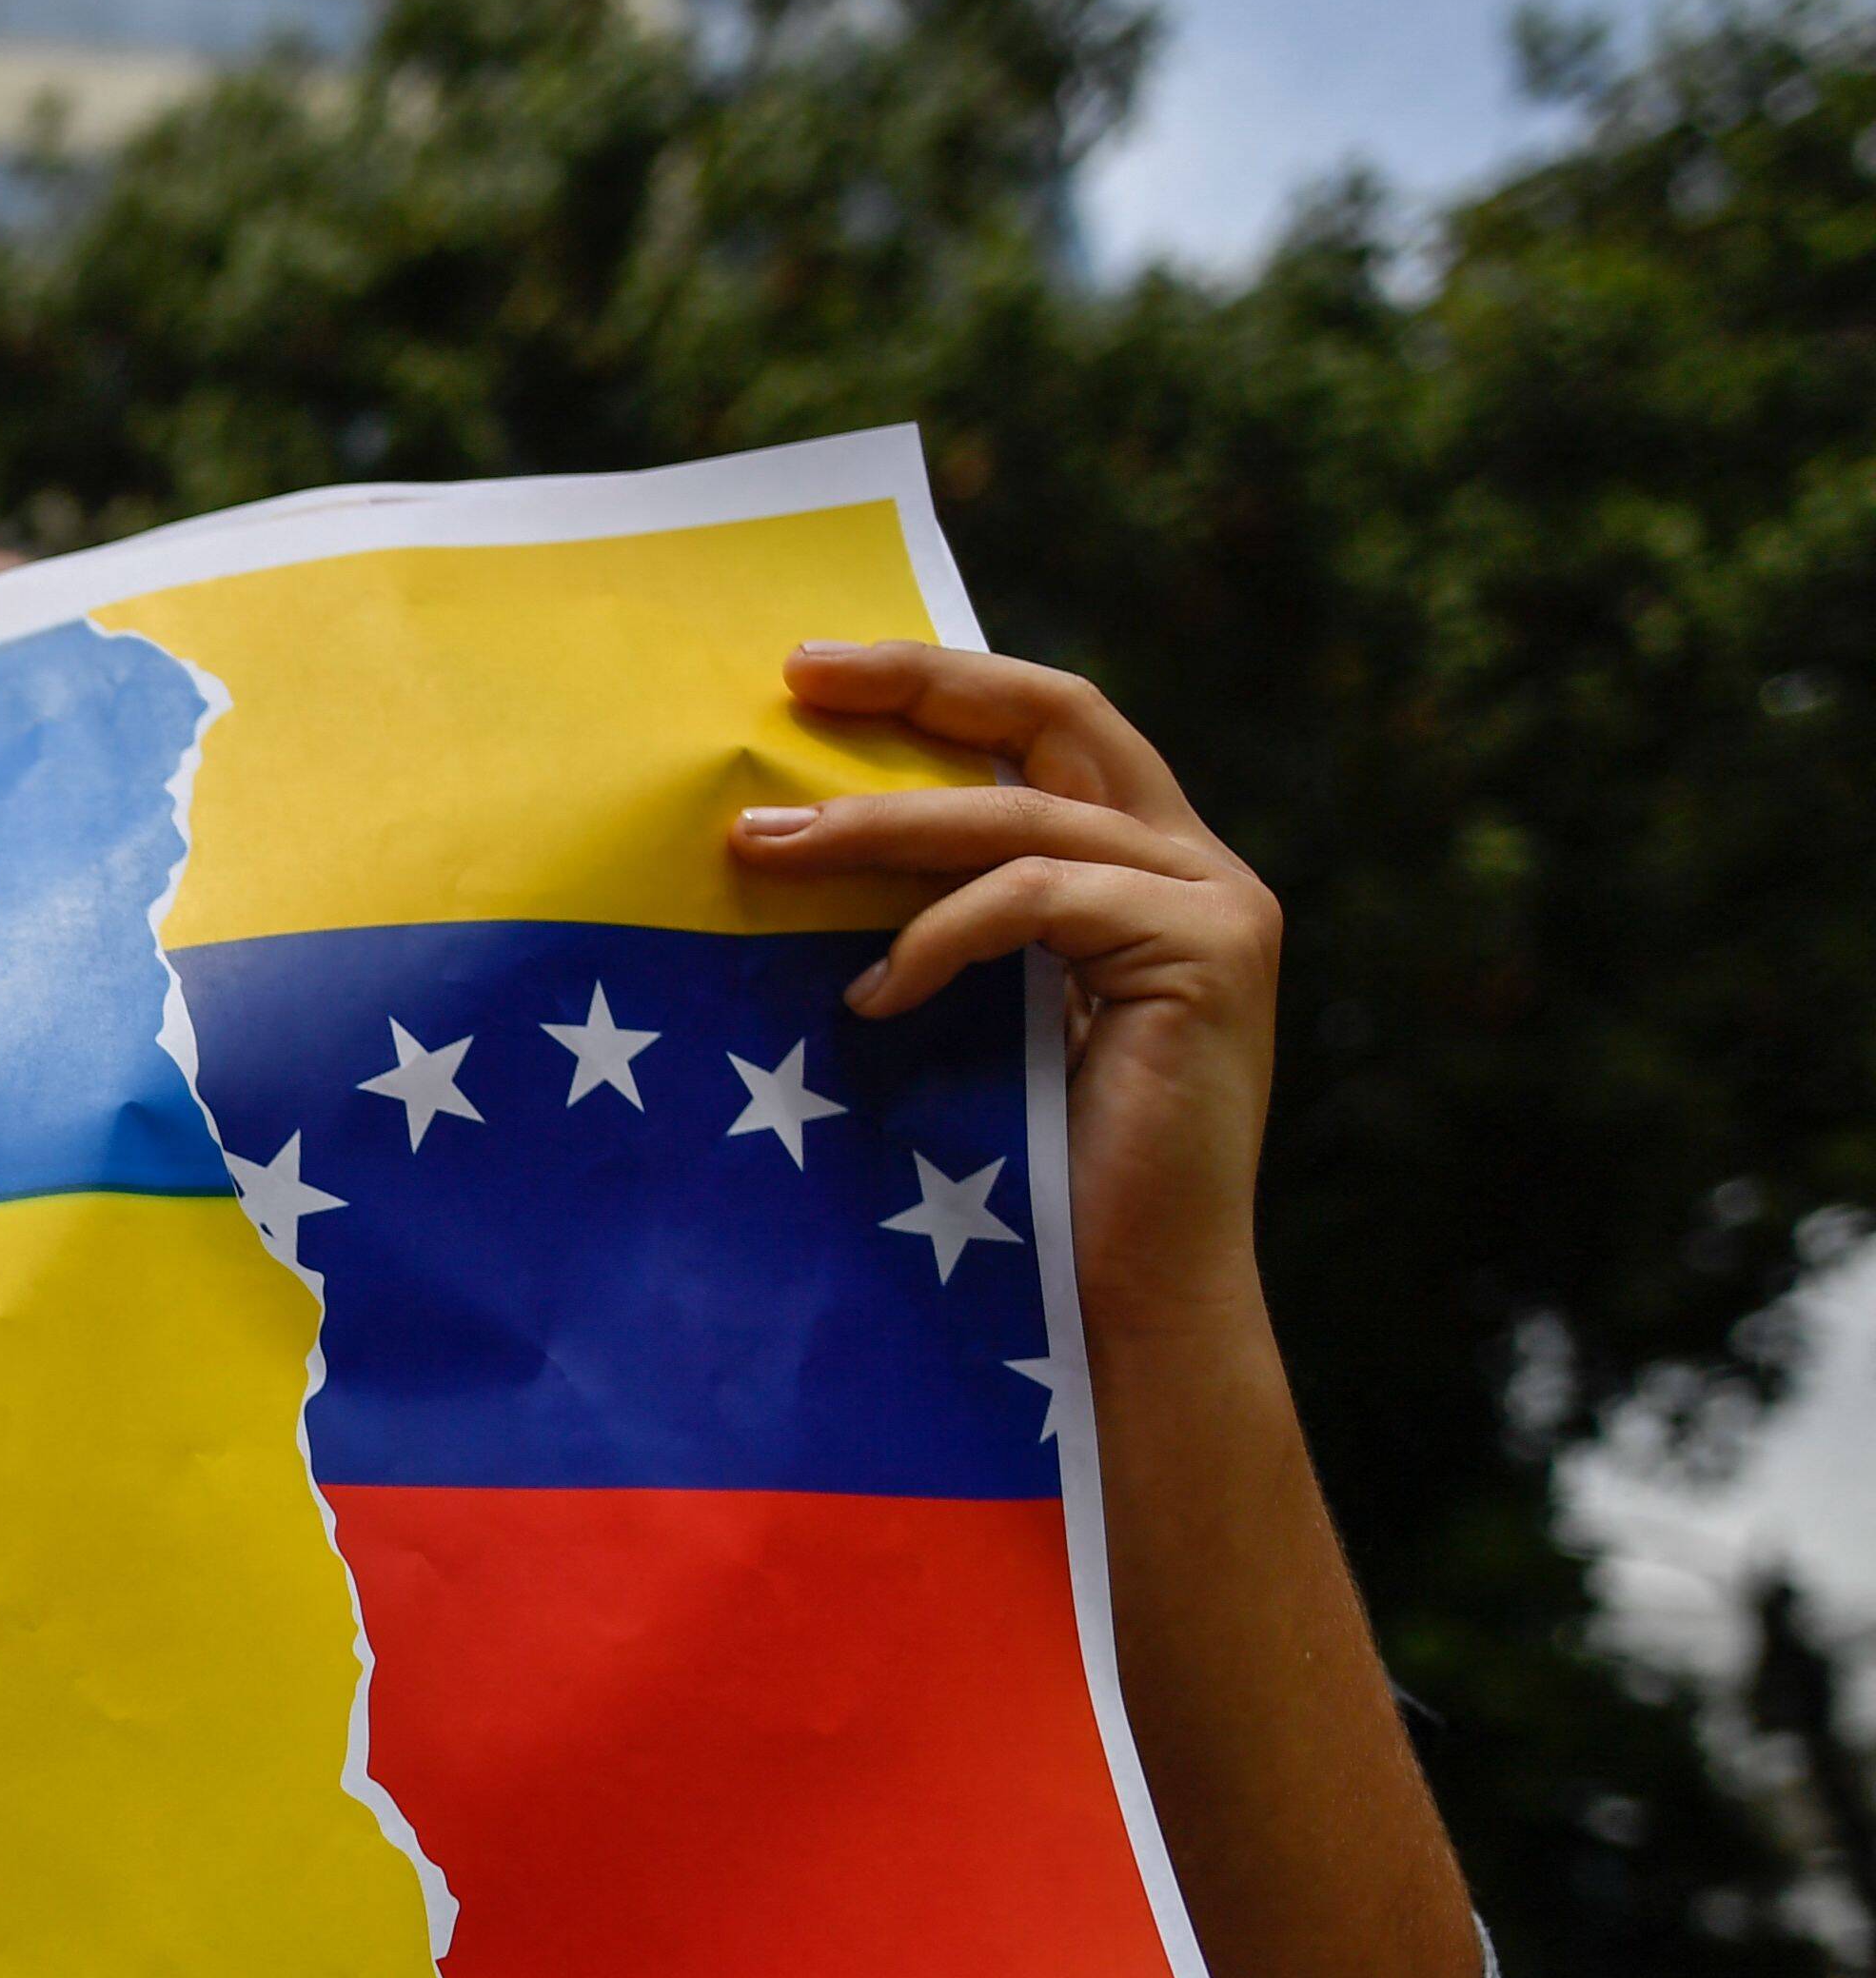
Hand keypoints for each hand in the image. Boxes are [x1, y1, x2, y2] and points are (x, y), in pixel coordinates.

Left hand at [727, 642, 1284, 1356]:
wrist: (1119, 1307)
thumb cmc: (1023, 1183)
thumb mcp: (967, 1016)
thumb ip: (936, 921)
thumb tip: (788, 839)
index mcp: (1142, 868)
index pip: (1045, 728)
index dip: (935, 684)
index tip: (809, 669)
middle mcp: (1196, 866)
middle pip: (1056, 715)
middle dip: (920, 686)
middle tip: (793, 680)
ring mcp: (1216, 904)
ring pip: (1019, 816)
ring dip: (875, 828)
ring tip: (761, 850)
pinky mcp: (1209, 954)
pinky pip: (1035, 898)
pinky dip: (937, 936)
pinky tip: (868, 999)